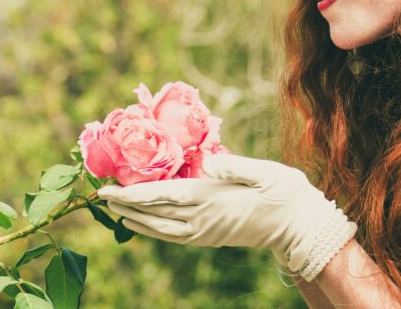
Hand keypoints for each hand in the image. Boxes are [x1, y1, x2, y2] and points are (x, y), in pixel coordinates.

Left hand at [97, 154, 355, 280]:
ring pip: (160, 229)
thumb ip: (236, 167)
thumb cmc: (285, 193)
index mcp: (212, 197)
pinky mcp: (210, 237)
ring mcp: (206, 231)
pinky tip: (144, 226)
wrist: (300, 227)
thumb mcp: (265, 173)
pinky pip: (174, 237)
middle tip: (100, 196)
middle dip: (125, 205)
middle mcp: (203, 218)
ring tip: (115, 211)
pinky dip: (153, 231)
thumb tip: (208, 162)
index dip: (132, 193)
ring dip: (135, 220)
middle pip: (154, 213)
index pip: (162, 195)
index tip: (108, 189)